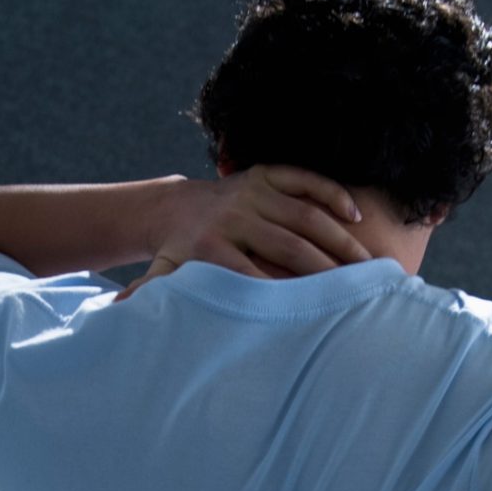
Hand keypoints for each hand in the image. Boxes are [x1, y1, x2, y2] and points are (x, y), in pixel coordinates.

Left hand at [125, 165, 371, 296]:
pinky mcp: (266, 174)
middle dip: (323, 270)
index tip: (310, 316)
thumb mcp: (163, 278)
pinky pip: (306, 179)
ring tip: (368, 265)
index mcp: (209, 246)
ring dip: (338, 238)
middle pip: (286, 244)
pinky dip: (333, 193)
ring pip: (304, 213)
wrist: (176, 208)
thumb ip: (151, 296)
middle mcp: (233, 215)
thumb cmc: (179, 255)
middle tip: (357, 294)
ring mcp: (252, 191)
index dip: (281, 294)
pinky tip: (357, 216)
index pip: (251, 275)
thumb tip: (123, 314)